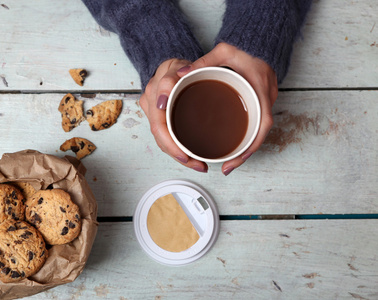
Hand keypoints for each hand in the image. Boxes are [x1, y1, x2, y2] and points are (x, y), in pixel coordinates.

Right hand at [139, 58, 207, 172]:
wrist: (179, 68)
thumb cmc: (185, 68)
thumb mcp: (183, 65)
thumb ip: (179, 71)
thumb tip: (178, 79)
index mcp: (156, 87)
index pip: (159, 117)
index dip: (170, 140)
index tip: (185, 153)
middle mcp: (150, 100)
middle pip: (159, 133)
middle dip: (177, 152)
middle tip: (197, 164)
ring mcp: (152, 110)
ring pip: (160, 138)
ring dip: (177, 155)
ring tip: (197, 164)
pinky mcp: (156, 117)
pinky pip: (163, 136)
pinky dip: (176, 149)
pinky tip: (190, 158)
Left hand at [177, 43, 277, 174]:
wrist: (261, 41)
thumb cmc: (246, 48)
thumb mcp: (224, 51)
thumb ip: (203, 61)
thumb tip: (180, 74)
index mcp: (260, 92)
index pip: (261, 125)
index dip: (249, 146)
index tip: (234, 160)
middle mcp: (264, 101)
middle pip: (258, 136)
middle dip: (243, 155)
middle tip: (226, 168)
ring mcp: (263, 104)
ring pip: (256, 134)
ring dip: (243, 150)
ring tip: (226, 163)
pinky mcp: (257, 104)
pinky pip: (253, 126)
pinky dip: (244, 139)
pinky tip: (231, 146)